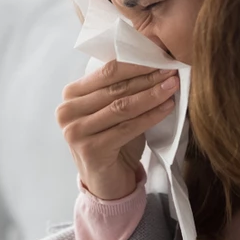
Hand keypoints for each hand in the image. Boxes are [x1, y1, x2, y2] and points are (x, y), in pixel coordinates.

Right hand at [56, 60, 178, 199]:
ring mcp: (76, 132)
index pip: (106, 71)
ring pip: (121, 106)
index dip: (136, 63)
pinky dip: (150, 116)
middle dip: (147, 77)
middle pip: (115, 88)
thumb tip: (154, 60)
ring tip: (172, 86)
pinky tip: (167, 108)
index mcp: (71, 95)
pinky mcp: (90, 150)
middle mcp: (67, 111)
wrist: (107, 182)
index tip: (161, 57)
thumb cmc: (113, 141)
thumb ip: (121, 87)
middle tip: (171, 70)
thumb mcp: (112, 110)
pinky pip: (127, 128)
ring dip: (151, 95)